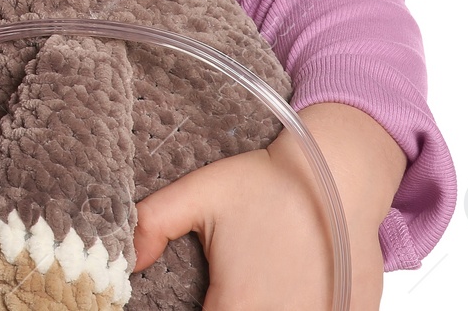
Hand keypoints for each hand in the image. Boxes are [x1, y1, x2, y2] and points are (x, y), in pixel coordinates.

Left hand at [133, 102, 404, 309]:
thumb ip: (153, 224)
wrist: (340, 171)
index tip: (205, 298)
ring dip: (265, 308)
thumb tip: (127, 259)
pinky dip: (305, 305)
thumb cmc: (270, 181)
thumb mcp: (200, 193)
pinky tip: (295, 288)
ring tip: (262, 283)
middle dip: (231, 308)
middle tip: (232, 289)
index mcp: (237, 306)